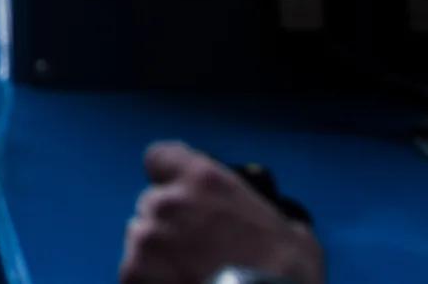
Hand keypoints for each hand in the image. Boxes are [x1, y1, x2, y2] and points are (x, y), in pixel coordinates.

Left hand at [118, 141, 325, 283]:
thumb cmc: (285, 278)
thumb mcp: (293, 234)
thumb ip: (270, 216)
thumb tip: (282, 225)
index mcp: (203, 180)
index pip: (160, 156)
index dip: (168, 174)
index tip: (179, 190)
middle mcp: (168, 202)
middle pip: (153, 204)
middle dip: (170, 223)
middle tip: (197, 250)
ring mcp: (147, 239)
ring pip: (141, 240)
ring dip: (158, 255)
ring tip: (189, 276)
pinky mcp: (133, 274)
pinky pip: (135, 274)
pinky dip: (150, 282)